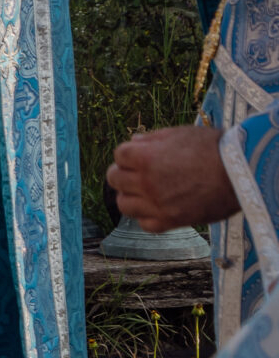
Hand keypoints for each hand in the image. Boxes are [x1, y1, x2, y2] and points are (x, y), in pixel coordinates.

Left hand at [108, 125, 238, 231]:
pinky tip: (157, 208)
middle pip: (114, 179)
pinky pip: (145, 224)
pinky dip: (147, 217)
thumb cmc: (215, 148)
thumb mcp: (182, 134)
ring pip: (124, 204)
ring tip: (144, 192)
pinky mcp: (171, 221)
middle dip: (124, 174)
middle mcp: (146, 181)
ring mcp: (156, 203)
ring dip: (131, 197)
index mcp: (145, 156)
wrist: (243, 173)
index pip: (119, 155)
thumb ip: (154, 139)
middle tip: (138, 174)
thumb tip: (134, 141)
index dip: (130, 154)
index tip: (141, 156)